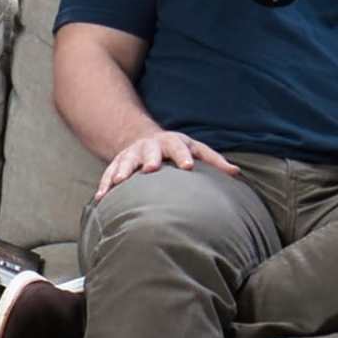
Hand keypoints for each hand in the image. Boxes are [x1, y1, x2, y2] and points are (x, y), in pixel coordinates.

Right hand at [95, 129, 237, 200]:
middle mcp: (150, 146)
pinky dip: (105, 184)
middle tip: (150, 169)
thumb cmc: (177, 150)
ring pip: (126, 161)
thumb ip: (214, 161)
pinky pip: (109, 173)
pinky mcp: (117, 163)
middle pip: (150, 151)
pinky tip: (101, 197)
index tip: (188, 167)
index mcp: (172, 142)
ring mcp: (132, 154)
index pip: (179, 147)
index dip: (183, 156)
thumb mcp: (196, 149)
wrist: (144, 140)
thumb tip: (236, 174)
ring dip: (122, 171)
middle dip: (149, 159)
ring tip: (120, 182)